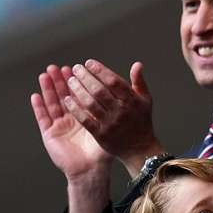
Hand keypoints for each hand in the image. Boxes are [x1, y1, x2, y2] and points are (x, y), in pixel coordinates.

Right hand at [31, 65, 111, 181]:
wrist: (91, 170)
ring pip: (53, 103)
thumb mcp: (111, 127)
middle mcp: (72, 119)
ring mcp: (60, 126)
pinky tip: (36, 95)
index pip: (81, 94)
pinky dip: (39, 107)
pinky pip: (43, 118)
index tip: (78, 68)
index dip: (79, 81)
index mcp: (86, 115)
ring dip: (49, 89)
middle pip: (65, 95)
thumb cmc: (102, 151)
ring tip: (46, 74)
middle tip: (60, 67)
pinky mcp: (50, 134)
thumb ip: (118, 110)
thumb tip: (129, 94)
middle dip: (62, 81)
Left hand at [63, 59, 163, 175]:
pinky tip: (67, 100)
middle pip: (100, 90)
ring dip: (78, 90)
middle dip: (86, 77)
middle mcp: (122, 111)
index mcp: (133, 100)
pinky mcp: (101, 135)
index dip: (100, 70)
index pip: (114, 81)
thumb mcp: (145, 100)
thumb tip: (137, 64)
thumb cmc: (141, 121)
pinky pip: (85, 119)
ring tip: (70, 81)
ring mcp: (111, 123)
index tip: (88, 63)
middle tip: (76, 69)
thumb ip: (139, 82)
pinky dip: (75, 109)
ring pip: (91, 103)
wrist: (140, 148)